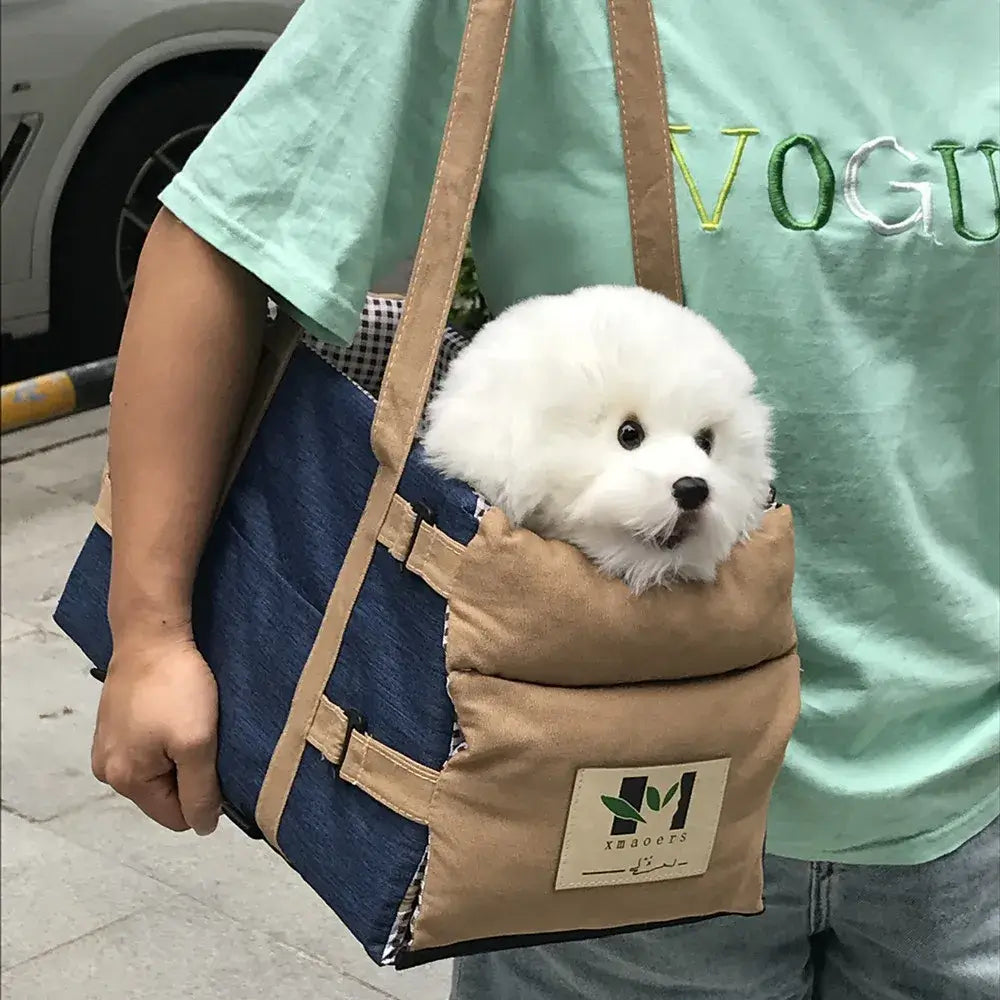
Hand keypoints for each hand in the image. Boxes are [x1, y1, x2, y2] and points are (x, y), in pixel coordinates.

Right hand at [91, 630, 221, 834]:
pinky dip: (168, 734)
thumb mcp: (197, 743)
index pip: (175, 817)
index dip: (203, 796)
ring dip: (180, 752)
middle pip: (165, 793)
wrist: (152, 633)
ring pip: (159, 768)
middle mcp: (108, 769)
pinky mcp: (115, 722)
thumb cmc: (176, 687)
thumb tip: (202, 827)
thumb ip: (200, 791)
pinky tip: (176, 710)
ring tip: (191, 720)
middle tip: (204, 736)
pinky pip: (149, 746)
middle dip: (190, 772)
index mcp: (125, 780)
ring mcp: (108, 744)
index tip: (215, 761)